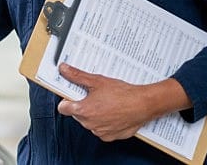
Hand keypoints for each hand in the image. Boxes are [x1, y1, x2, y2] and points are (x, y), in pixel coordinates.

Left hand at [56, 63, 178, 141]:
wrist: (143, 104)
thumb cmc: (122, 94)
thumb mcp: (97, 81)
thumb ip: (77, 76)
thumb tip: (64, 69)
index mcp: (83, 110)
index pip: (63, 108)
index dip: (66, 100)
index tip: (71, 95)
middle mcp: (89, 123)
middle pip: (77, 114)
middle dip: (83, 105)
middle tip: (94, 95)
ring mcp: (99, 131)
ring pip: (90, 122)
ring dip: (94, 114)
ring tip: (106, 103)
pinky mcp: (110, 136)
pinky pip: (101, 129)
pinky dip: (105, 122)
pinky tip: (113, 112)